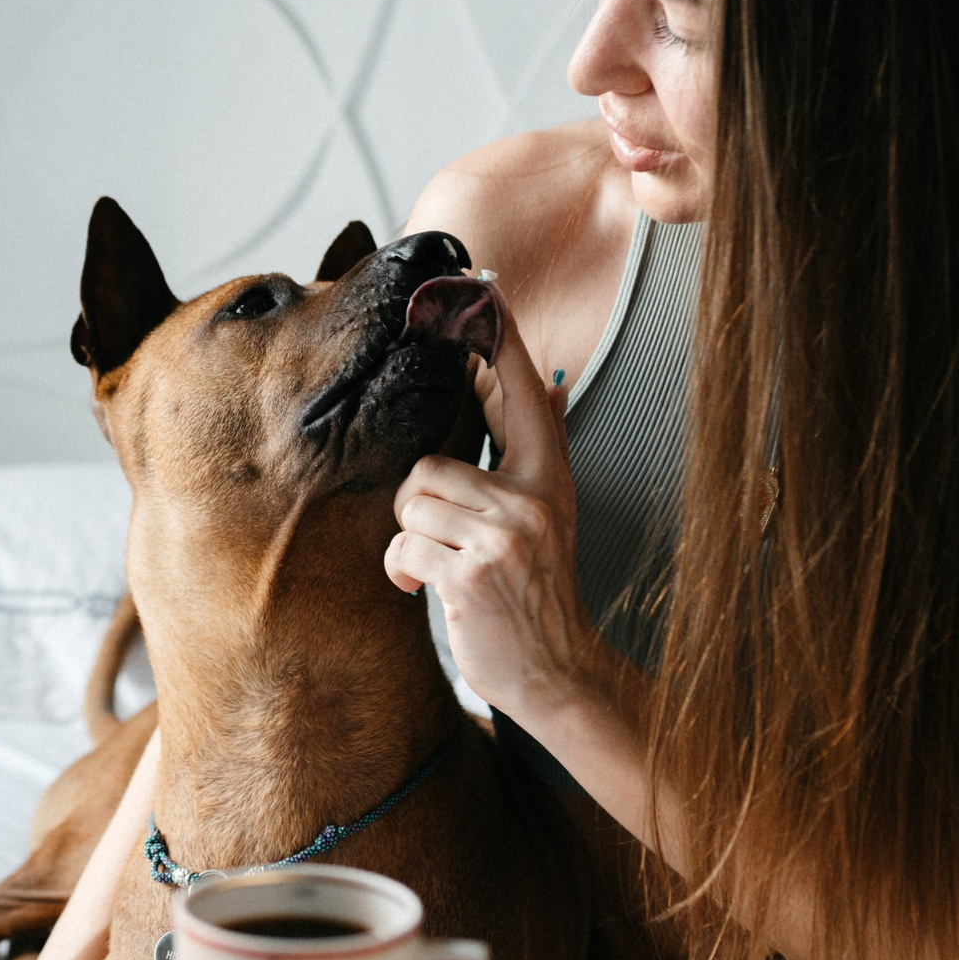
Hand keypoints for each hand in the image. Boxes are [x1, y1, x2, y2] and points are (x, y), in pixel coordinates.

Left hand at [386, 318, 609, 727]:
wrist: (556, 673)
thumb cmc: (537, 592)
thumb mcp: (549, 516)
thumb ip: (535, 454)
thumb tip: (552, 381)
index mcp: (550, 476)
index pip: (523, 393)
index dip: (499, 340)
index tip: (482, 286)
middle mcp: (532, 498)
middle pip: (431, 463)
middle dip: (418, 505)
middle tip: (441, 540)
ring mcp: (504, 535)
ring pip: (411, 500)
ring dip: (411, 539)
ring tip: (438, 567)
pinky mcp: (470, 572)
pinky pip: (404, 545)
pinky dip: (402, 572)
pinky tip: (427, 590)